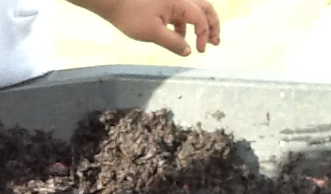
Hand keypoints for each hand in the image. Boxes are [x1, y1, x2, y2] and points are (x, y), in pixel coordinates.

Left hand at [105, 0, 220, 55]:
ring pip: (195, 11)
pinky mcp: (164, 4)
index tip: (200, 51)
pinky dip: (185, 25)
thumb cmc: (131, 15)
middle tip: (216, 43)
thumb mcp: (153, 33)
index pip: (201, 19)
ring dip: (201, 26)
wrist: (113, 2)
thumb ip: (172, 42)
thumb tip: (188, 51)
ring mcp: (173, 0)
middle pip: (205, 9)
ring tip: (202, 43)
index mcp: (180, 3)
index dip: (204, 36)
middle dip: (212, 26)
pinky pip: (181, 13)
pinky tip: (181, 38)